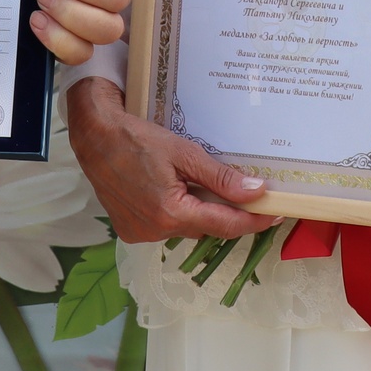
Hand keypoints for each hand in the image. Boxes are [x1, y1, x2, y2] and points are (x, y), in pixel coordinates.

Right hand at [63, 77, 276, 242]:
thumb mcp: (184, 153)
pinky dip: (178, 212)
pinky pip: (166, 226)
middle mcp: (156, 231)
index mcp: (171, 214)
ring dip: (200, 211)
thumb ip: (221, 177)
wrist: (94, 136)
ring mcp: (140, 234)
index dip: (253, 221)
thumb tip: (256, 191)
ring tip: (204, 185)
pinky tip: (177, 190)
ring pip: (187, 227)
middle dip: (228, 213)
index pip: (225, 225)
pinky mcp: (130, 231)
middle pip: (206, 227)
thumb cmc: (137, 138)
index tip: (275, 214)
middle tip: (248, 194)